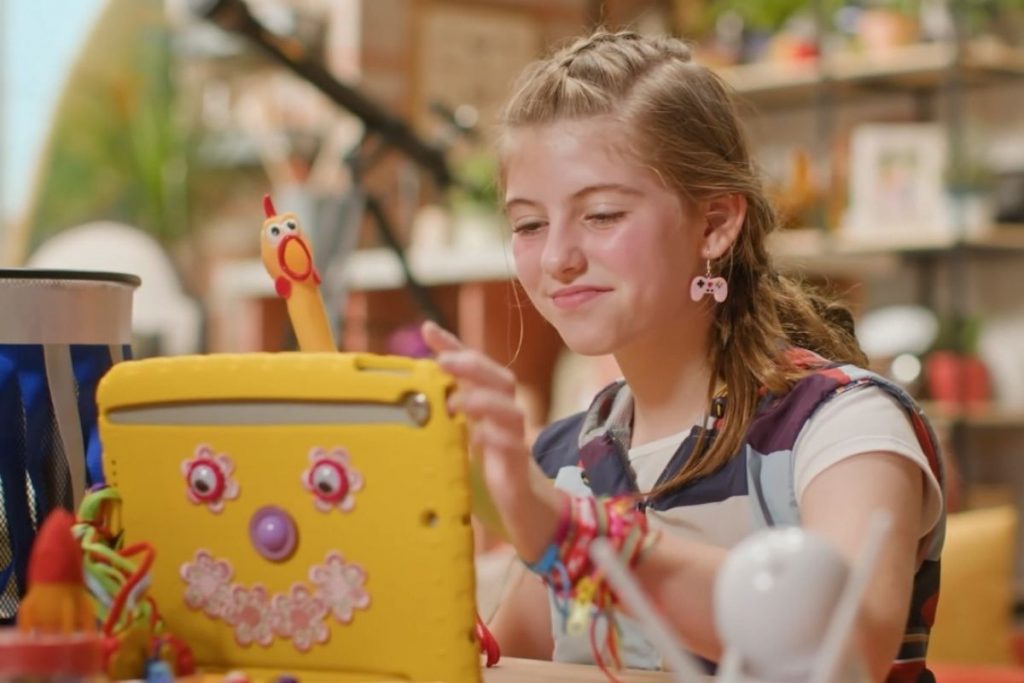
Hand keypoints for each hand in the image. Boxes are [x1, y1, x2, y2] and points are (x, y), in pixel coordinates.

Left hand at [421, 321, 561, 560]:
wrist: (525, 510)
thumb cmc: (489, 471)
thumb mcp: (459, 439)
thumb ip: (442, 417)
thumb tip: (407, 398)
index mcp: (486, 407)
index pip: (472, 369)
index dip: (452, 346)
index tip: (428, 330)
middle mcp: (503, 418)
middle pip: (499, 379)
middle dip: (473, 365)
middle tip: (443, 361)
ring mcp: (513, 442)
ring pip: (510, 411)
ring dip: (485, 401)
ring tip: (458, 400)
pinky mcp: (517, 470)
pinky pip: (514, 449)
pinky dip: (499, 440)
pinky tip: (481, 438)